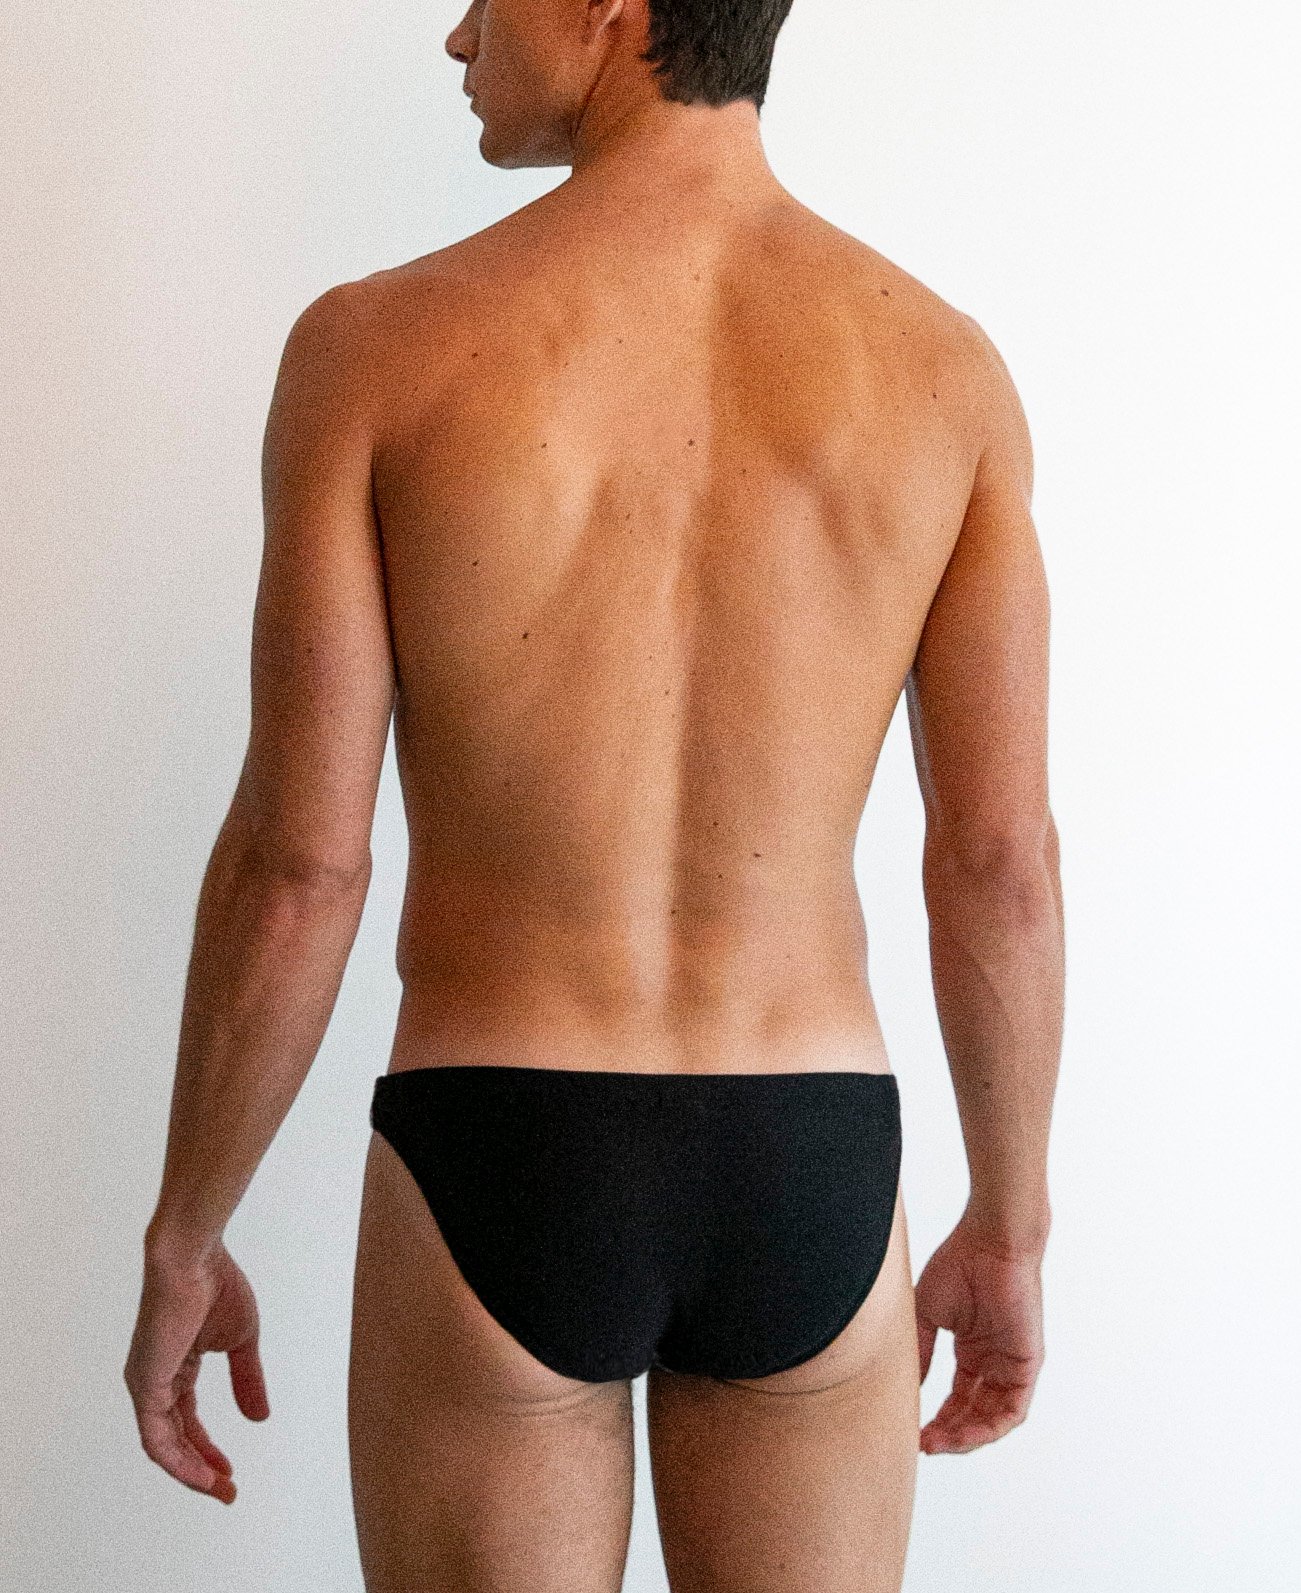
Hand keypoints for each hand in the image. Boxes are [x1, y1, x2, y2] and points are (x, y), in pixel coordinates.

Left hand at [123, 1239, 269, 1501]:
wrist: (193, 1257)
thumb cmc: (216, 1284)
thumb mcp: (240, 1340)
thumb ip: (246, 1379)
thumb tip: (260, 1419)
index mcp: (174, 1368)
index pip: (186, 1422)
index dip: (209, 1450)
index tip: (232, 1472)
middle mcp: (154, 1381)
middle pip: (174, 1440)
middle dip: (201, 1469)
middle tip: (228, 1491)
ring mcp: (146, 1383)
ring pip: (163, 1445)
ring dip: (191, 1471)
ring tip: (219, 1489)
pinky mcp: (145, 1383)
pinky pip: (156, 1436)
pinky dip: (178, 1460)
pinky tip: (201, 1473)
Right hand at [914, 1216, 1044, 1453]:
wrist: (991, 1242)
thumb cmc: (959, 1265)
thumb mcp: (928, 1314)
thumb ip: (920, 1352)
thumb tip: (908, 1389)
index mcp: (973, 1349)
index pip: (957, 1397)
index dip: (936, 1418)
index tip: (913, 1431)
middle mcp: (994, 1361)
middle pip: (973, 1413)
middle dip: (947, 1433)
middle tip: (922, 1444)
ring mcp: (1012, 1364)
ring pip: (992, 1418)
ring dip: (965, 1437)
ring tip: (937, 1443)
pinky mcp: (1027, 1364)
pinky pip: (1012, 1410)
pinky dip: (988, 1428)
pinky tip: (963, 1434)